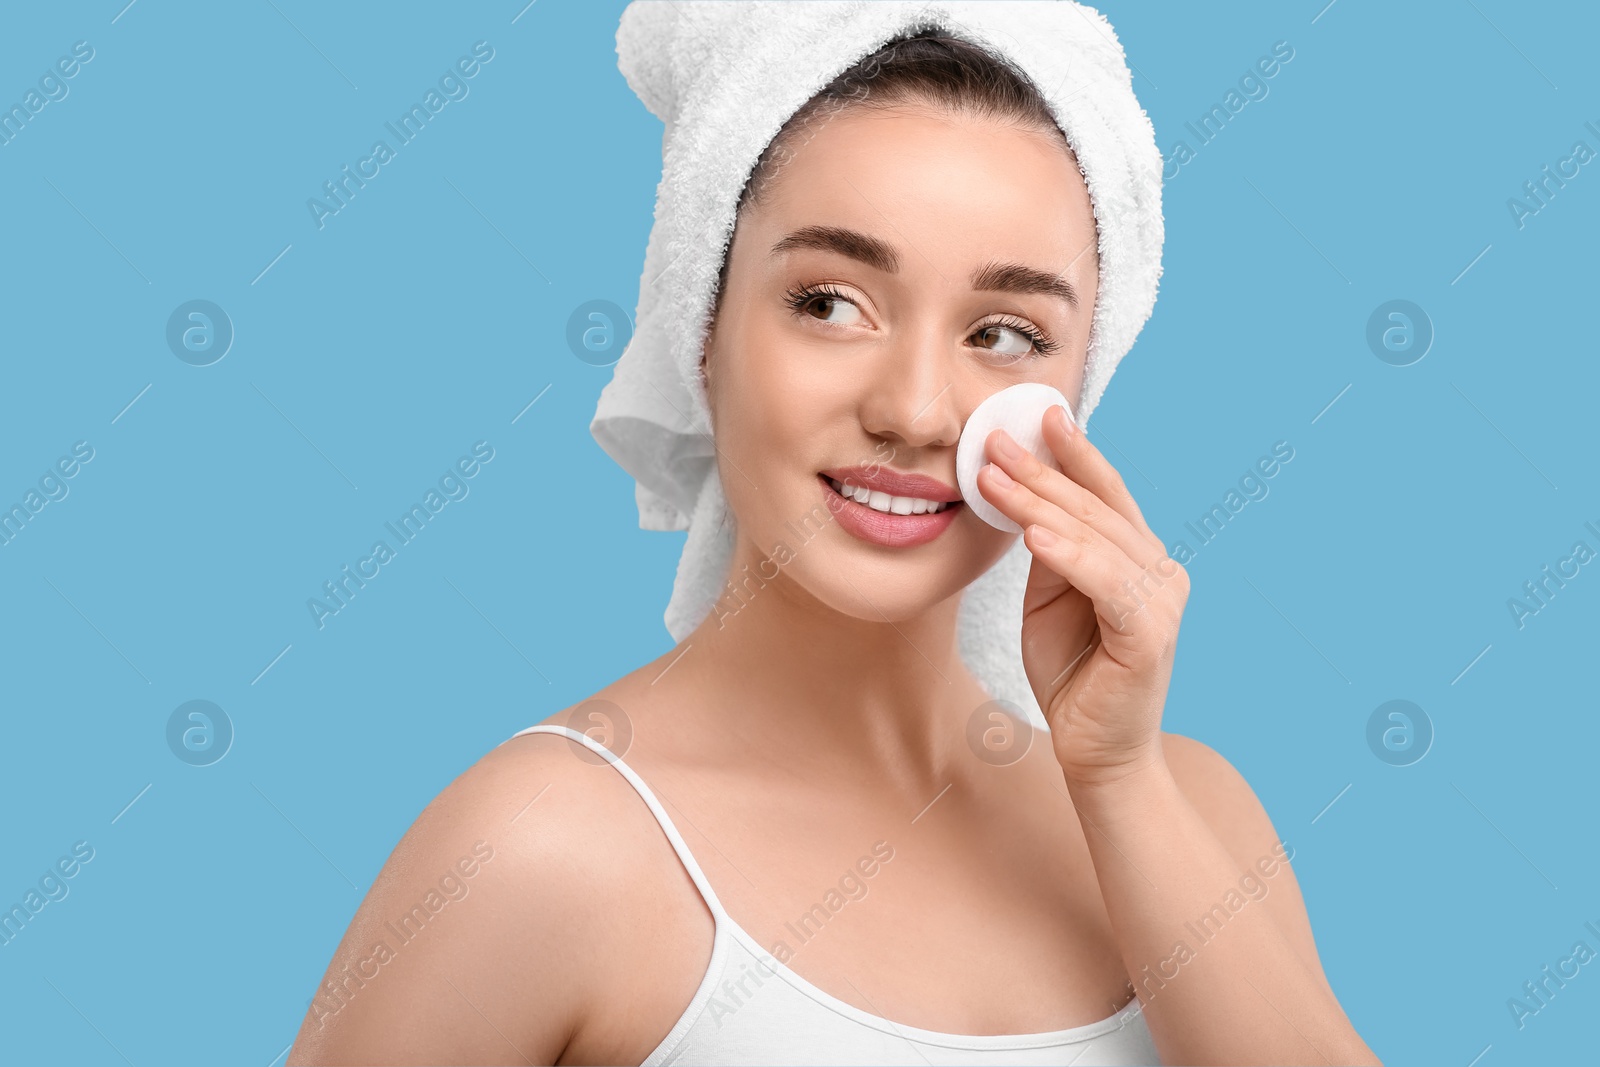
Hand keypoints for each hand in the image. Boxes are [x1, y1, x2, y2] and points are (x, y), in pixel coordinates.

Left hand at [978, 404, 1188, 787]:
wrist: (1095, 750)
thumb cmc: (1073, 671)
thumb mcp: (1051, 596)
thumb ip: (1051, 548)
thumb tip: (1026, 495)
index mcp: (1138, 557)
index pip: (1104, 493)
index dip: (1072, 452)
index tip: (1037, 413)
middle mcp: (1159, 570)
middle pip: (1094, 507)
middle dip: (1039, 469)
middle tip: (992, 439)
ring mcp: (1161, 600)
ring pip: (1094, 536)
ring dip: (1039, 502)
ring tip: (994, 476)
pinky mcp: (1150, 634)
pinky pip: (1104, 582)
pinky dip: (1069, 555)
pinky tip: (1033, 534)